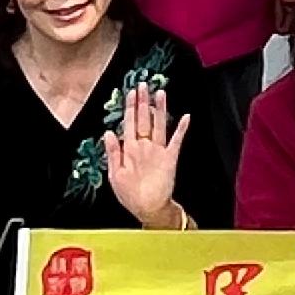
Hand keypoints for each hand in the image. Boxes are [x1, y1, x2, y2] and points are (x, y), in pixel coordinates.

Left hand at [103, 78, 188, 226]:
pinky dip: (181, 129)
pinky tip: (185, 117)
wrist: (149, 209)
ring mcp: (158, 151)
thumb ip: (113, 152)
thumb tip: (109, 132)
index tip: (131, 92)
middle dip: (143, 102)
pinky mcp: (170, 158)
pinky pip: (176, 140)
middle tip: (144, 85)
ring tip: (160, 93)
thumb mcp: (115, 175)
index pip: (129, 123)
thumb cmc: (131, 196)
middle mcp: (144, 147)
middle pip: (143, 119)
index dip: (129, 107)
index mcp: (129, 150)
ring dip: (160, 109)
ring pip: (158, 125)